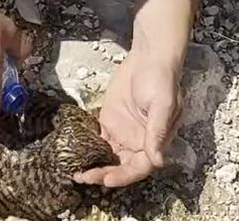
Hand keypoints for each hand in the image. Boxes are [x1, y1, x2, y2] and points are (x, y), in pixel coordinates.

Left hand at [74, 50, 182, 186]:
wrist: (148, 58)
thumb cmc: (161, 80)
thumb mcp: (163, 105)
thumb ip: (157, 133)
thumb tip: (157, 161)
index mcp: (154, 142)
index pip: (139, 168)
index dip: (123, 176)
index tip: (106, 180)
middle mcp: (138, 143)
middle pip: (120, 167)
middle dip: (103, 174)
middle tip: (83, 177)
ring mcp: (123, 133)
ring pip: (107, 157)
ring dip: (93, 166)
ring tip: (76, 171)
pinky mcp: (109, 122)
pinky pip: (97, 140)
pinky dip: (87, 148)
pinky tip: (75, 153)